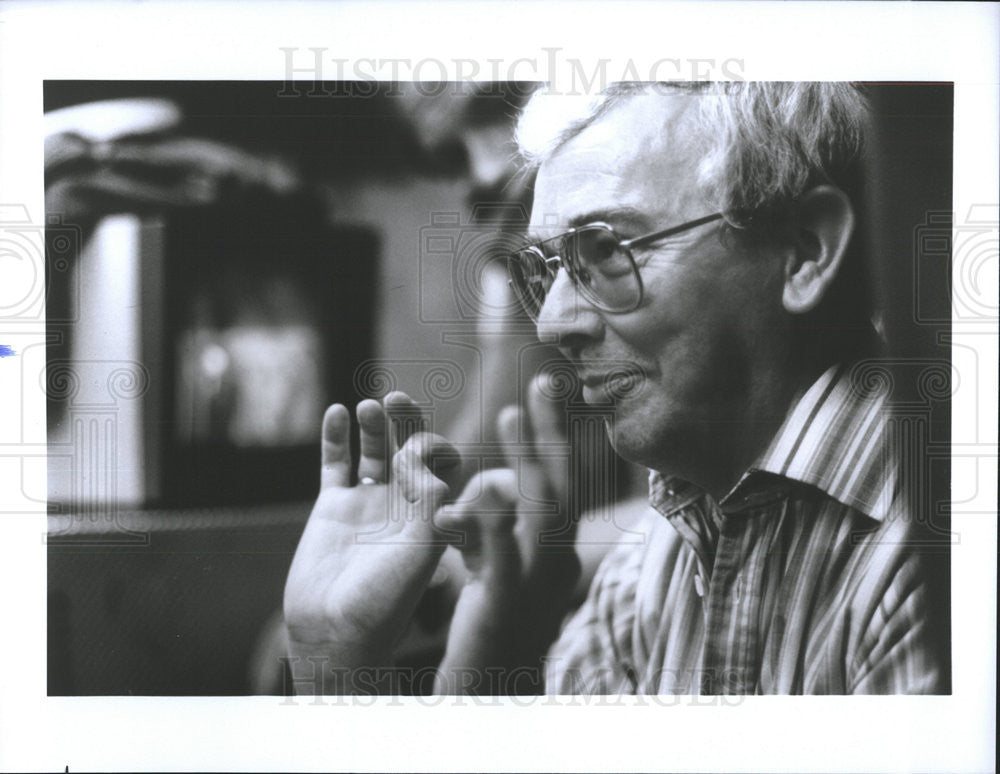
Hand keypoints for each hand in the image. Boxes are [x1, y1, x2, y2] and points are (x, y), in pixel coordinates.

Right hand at [283, 392, 460, 693]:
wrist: (333, 634)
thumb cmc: (383, 603)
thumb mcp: (418, 554)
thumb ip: (429, 508)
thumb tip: (434, 467)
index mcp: (431, 514)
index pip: (443, 465)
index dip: (435, 447)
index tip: (419, 447)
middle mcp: (402, 505)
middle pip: (409, 448)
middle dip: (407, 422)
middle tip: (397, 399)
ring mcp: (366, 504)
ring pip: (374, 451)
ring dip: (374, 425)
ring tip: (367, 407)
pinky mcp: (332, 508)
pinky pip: (335, 464)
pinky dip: (335, 437)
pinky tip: (336, 412)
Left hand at [433, 374, 584, 692]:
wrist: (489, 694)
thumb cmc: (491, 628)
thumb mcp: (497, 568)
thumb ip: (492, 525)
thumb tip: (489, 487)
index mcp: (552, 552)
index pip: (558, 483)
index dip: (552, 436)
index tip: (543, 389)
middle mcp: (553, 564)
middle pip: (559, 486)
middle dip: (549, 433)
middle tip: (540, 384)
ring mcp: (533, 585)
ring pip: (540, 514)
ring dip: (528, 461)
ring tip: (510, 414)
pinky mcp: (502, 607)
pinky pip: (501, 560)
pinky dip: (491, 524)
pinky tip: (474, 495)